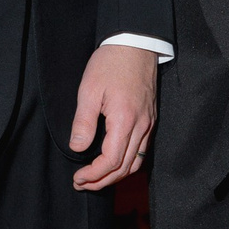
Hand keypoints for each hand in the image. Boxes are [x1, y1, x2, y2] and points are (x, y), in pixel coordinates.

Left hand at [70, 44, 157, 189]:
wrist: (135, 44)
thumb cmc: (110, 63)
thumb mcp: (89, 91)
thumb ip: (83, 123)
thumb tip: (77, 148)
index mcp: (125, 120)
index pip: (111, 161)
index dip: (93, 175)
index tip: (78, 178)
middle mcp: (142, 126)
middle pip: (125, 167)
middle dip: (102, 181)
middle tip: (82, 184)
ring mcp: (149, 123)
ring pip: (136, 162)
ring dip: (116, 175)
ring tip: (95, 179)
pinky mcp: (150, 119)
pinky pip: (142, 150)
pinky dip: (127, 163)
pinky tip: (113, 163)